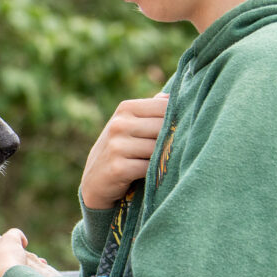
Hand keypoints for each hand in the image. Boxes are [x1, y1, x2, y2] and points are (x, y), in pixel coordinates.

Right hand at [80, 94, 168, 210]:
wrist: (95, 182)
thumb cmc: (120, 150)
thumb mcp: (130, 125)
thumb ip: (151, 109)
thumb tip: (172, 95)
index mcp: (125, 108)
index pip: (165, 106)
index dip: (178, 118)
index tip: (181, 130)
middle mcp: (119, 124)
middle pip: (163, 127)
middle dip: (172, 139)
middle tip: (173, 150)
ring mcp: (116, 146)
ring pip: (158, 148)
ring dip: (163, 157)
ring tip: (160, 162)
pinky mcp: (118, 168)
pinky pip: (149, 168)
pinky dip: (154, 173)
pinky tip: (150, 175)